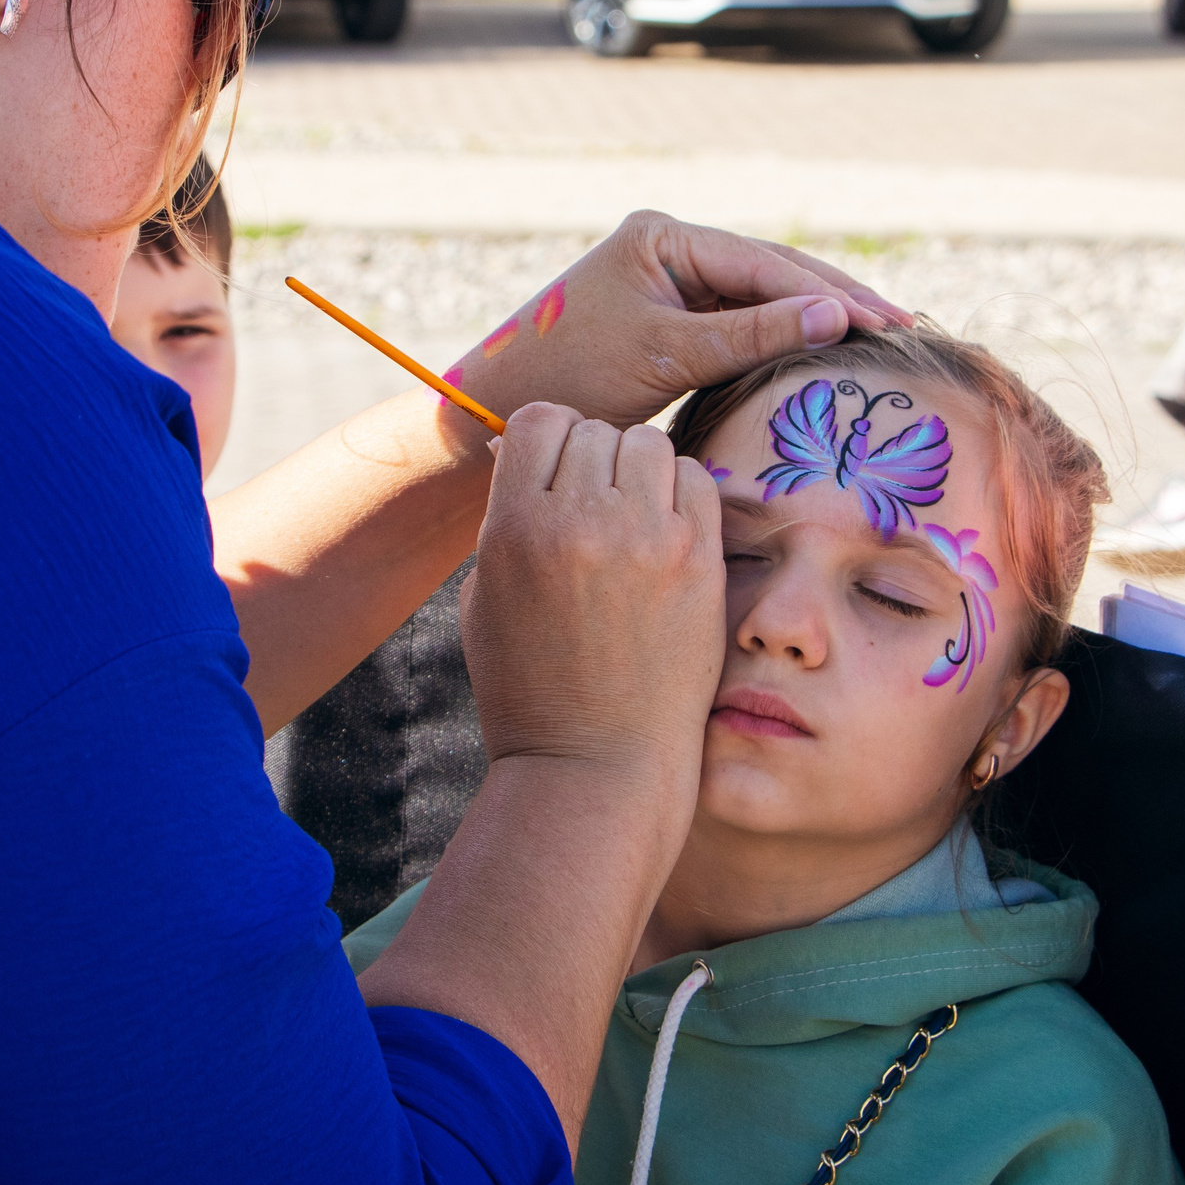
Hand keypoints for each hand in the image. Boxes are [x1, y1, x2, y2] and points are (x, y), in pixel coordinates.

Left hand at [440, 211, 905, 432]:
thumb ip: (749, 335)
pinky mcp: (675, 321)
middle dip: (836, 298)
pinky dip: (785, 340)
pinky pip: (743, 324)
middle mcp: (671, 248)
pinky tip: (829, 353)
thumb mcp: (664, 355)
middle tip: (903, 327)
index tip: (884, 321)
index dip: (829, 292)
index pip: (764, 262)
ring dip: (817, 318)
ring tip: (883, 337)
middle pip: (772, 271)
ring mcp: (674, 283)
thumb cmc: (570, 376)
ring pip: (763, 298)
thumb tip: (836, 314)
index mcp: (663, 236)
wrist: (502, 411)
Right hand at [461, 405, 725, 780]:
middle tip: (593, 507)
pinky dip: (680, 495)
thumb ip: (504, 518)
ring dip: (638, 471)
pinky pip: (696, 479)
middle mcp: (581, 522)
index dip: (545, 441)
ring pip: (649, 443)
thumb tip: (519, 451)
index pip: (538, 420)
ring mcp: (648, 539)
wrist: (595, 764)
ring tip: (630, 520)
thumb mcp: (485, 597)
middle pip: (595, 429)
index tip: (553, 472)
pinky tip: (666, 535)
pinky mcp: (699, 561)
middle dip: (591, 459)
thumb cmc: (530, 686)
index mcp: (515, 528)